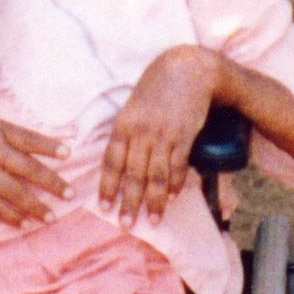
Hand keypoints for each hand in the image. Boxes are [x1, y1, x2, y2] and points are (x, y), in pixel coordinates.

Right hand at [0, 119, 71, 225]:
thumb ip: (9, 143)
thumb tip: (44, 161)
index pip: (28, 138)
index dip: (49, 147)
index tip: (69, 154)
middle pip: (27, 167)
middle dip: (52, 182)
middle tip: (70, 194)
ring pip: (15, 192)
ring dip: (36, 207)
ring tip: (51, 216)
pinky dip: (12, 217)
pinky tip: (24, 223)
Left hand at [99, 45, 218, 225]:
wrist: (189, 69)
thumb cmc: (157, 87)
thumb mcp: (134, 105)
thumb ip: (128, 131)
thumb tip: (121, 160)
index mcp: (124, 123)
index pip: (112, 161)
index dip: (108, 186)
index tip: (104, 207)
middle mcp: (141, 132)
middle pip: (133, 174)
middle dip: (129, 202)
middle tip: (126, 224)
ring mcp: (163, 135)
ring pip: (156, 176)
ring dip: (153, 201)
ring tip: (152, 220)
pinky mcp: (184, 136)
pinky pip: (178, 167)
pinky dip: (174, 185)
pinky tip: (171, 198)